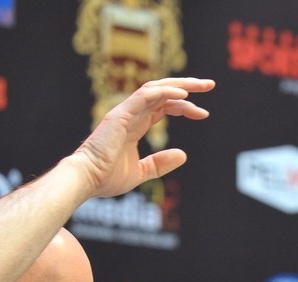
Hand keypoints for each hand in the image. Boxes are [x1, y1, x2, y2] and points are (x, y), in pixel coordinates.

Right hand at [69, 77, 214, 197]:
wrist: (87, 180)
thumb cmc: (107, 178)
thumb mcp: (141, 172)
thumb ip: (160, 163)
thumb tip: (183, 155)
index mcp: (135, 124)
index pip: (163, 106)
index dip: (184, 105)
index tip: (204, 113)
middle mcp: (131, 114)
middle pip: (162, 92)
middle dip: (187, 86)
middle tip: (210, 85)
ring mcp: (124, 112)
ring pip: (155, 89)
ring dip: (180, 84)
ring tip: (203, 85)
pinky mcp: (120, 115)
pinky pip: (145, 96)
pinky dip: (165, 92)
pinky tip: (184, 94)